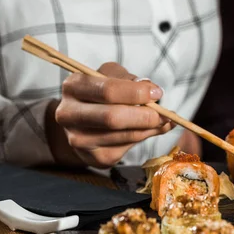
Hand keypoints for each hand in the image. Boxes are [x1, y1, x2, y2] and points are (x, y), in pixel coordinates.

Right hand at [49, 63, 172, 167]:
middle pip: (113, 118)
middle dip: (145, 115)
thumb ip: (132, 81)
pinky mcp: (93, 157)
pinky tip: (152, 129)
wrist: (84, 122)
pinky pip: (127, 148)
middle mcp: (68, 114)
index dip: (137, 93)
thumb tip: (154, 93)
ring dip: (150, 128)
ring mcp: (78, 139)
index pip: (108, 91)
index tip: (157, 93)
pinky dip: (145, 137)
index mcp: (73, 86)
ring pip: (124, 135)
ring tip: (164, 120)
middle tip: (164, 113)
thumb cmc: (102, 93)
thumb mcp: (113, 76)